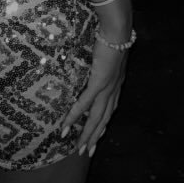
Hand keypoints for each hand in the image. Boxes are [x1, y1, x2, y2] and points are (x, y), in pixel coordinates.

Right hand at [59, 35, 128, 156]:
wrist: (117, 31)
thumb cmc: (113, 37)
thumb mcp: (111, 53)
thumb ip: (104, 62)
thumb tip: (95, 63)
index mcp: (117, 84)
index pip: (110, 109)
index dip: (104, 124)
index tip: (98, 135)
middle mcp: (114, 90)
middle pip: (104, 119)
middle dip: (95, 136)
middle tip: (87, 152)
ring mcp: (107, 88)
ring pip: (96, 118)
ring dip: (87, 134)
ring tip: (79, 148)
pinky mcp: (99, 83)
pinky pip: (84, 104)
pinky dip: (75, 117)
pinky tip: (66, 126)